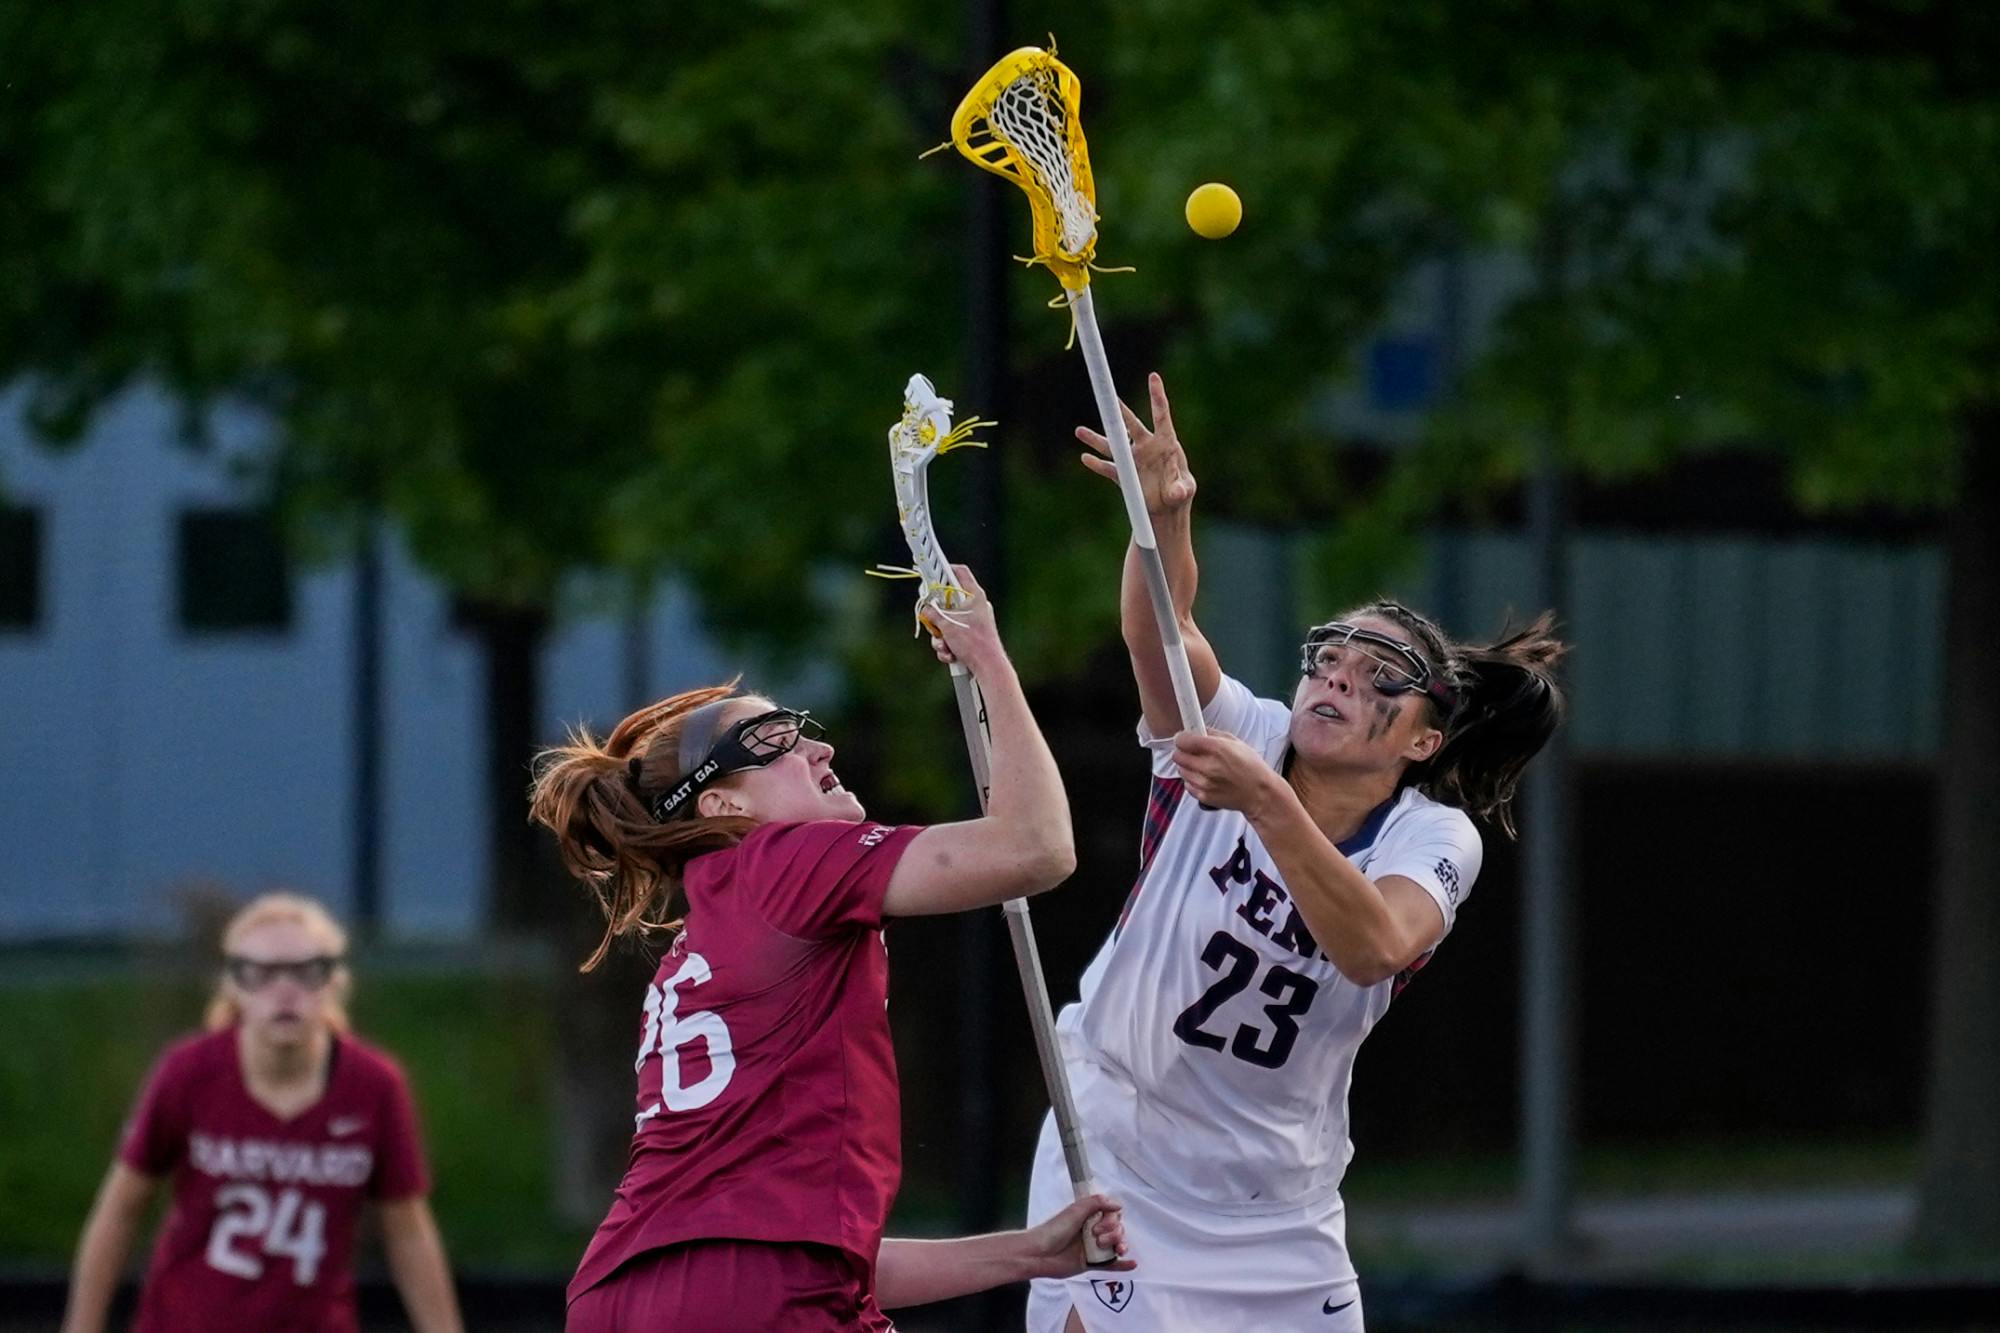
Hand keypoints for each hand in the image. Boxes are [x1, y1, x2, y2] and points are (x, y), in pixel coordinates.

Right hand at [927, 564, 1003, 673]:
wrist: (988, 668)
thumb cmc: (974, 642)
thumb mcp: (947, 624)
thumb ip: (932, 613)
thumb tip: (925, 609)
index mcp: (974, 596)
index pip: (959, 573)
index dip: (943, 569)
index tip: (929, 570)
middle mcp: (974, 607)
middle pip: (947, 602)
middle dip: (936, 618)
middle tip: (932, 622)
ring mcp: (971, 623)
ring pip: (946, 623)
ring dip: (940, 637)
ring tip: (946, 646)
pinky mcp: (969, 637)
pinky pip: (951, 636)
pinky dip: (947, 646)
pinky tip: (951, 654)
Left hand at [1021, 1193, 1134, 1278]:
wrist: (1039, 1253)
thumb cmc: (1054, 1230)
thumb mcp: (1075, 1210)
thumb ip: (1096, 1203)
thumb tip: (1118, 1205)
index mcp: (1089, 1217)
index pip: (1112, 1216)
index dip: (1111, 1221)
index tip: (1099, 1225)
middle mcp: (1093, 1231)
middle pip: (1117, 1230)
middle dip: (1113, 1234)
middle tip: (1097, 1238)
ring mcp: (1094, 1248)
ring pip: (1116, 1246)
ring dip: (1121, 1246)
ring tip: (1118, 1250)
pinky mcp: (1092, 1264)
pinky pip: (1111, 1265)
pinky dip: (1123, 1265)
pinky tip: (1132, 1264)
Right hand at [1076, 371, 1196, 517]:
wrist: (1166, 508)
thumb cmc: (1180, 493)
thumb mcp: (1184, 491)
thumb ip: (1180, 489)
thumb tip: (1177, 492)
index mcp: (1165, 443)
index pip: (1161, 415)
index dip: (1157, 396)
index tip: (1153, 377)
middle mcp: (1146, 446)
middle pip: (1131, 424)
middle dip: (1120, 412)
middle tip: (1110, 397)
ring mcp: (1133, 459)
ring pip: (1113, 445)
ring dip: (1096, 438)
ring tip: (1079, 431)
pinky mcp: (1123, 474)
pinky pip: (1107, 467)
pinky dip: (1096, 464)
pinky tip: (1085, 458)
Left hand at [1171, 731, 1282, 816]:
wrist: (1260, 793)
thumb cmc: (1251, 767)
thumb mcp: (1236, 742)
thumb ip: (1213, 734)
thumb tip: (1197, 730)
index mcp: (1216, 748)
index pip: (1182, 740)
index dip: (1182, 738)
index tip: (1185, 739)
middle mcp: (1208, 766)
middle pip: (1177, 756)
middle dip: (1184, 752)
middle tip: (1193, 753)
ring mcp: (1204, 783)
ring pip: (1181, 770)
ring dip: (1188, 767)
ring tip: (1203, 767)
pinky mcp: (1203, 796)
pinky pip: (1187, 785)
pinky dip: (1193, 781)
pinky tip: (1206, 779)